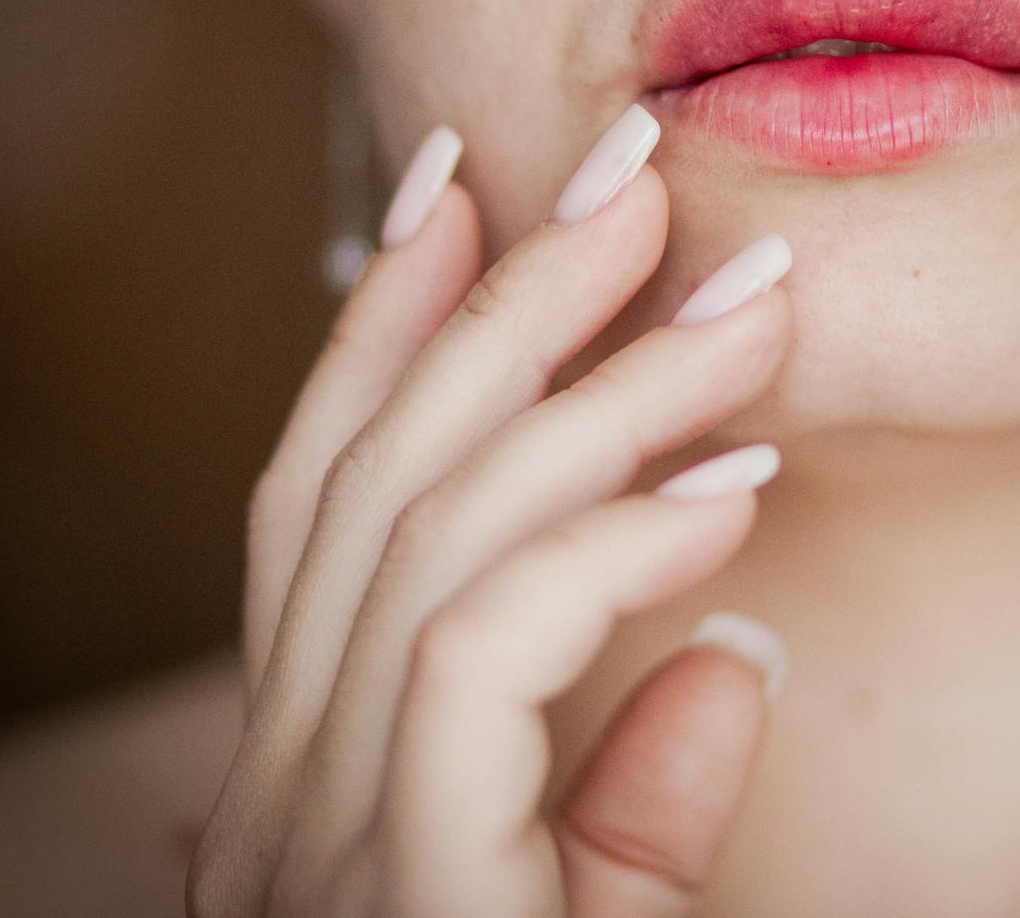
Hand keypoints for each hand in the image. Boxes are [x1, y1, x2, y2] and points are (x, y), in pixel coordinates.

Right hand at [189, 109, 793, 916]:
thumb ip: (638, 801)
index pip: (333, 507)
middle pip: (371, 486)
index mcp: (316, 784)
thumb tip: (733, 656)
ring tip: (741, 304)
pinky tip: (735, 496)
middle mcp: (278, 802)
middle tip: (626, 174)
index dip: (389, 335)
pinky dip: (609, 550)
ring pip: (431, 537)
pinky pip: (483, 659)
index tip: (464, 192)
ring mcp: (318, 852)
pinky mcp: (400, 893)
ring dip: (596, 395)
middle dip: (500, 307)